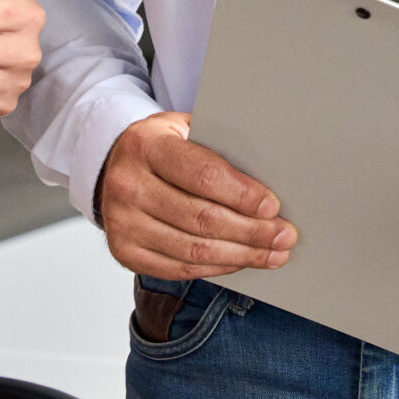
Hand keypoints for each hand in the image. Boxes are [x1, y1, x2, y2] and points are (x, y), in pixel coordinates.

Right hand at [96, 111, 296, 279]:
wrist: (114, 165)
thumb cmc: (161, 146)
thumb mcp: (183, 129)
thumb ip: (217, 147)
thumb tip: (269, 178)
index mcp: (146, 145)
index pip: (203, 175)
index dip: (242, 195)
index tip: (273, 206)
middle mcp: (128, 184)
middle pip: (202, 218)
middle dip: (251, 231)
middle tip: (284, 236)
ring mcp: (122, 222)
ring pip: (194, 249)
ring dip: (241, 255)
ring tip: (272, 254)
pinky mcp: (123, 251)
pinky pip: (179, 269)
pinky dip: (216, 268)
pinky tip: (240, 261)